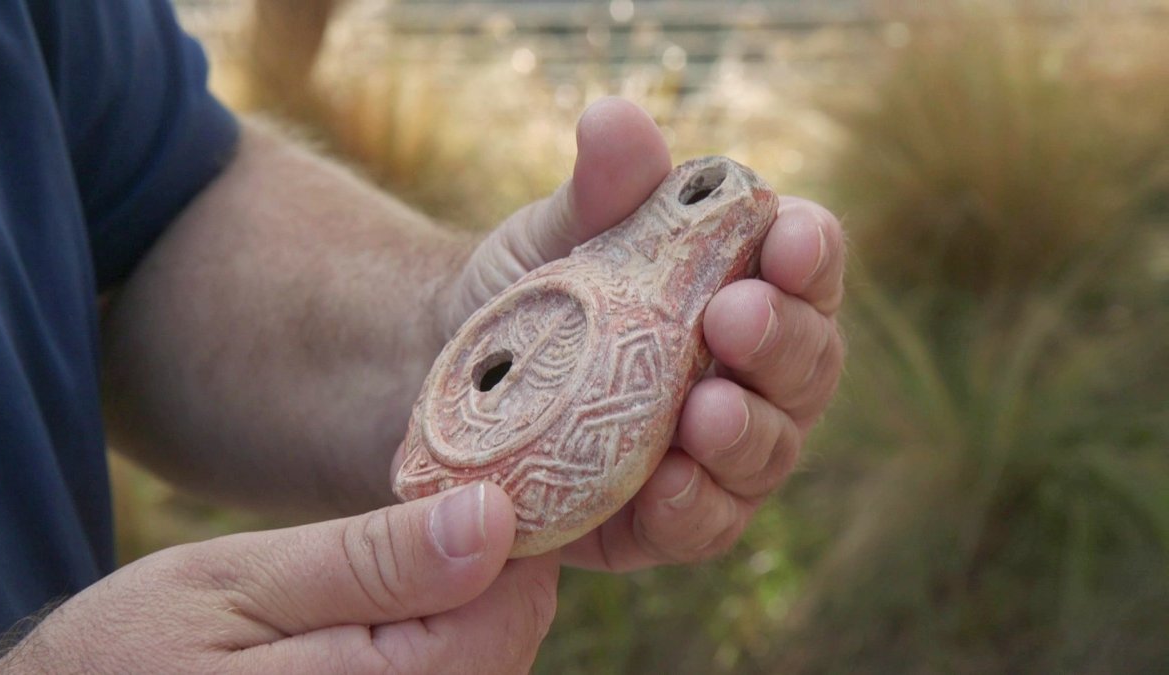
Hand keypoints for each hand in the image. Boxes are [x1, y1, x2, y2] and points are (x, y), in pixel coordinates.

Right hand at [0, 485, 557, 673]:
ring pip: (490, 670)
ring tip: (387, 572)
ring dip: (463, 610)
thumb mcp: (241, 581)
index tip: (471, 484)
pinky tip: (387, 620)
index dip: (511, 538)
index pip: (506, 614)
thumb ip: (371, 561)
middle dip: (486, 572)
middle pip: (508, 645)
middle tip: (419, 517)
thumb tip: (493, 518)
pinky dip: (440, 646)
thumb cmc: (134, 650)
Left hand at [439, 97, 845, 571]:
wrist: (446, 378)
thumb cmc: (532, 294)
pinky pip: (707, 523)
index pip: (805, 264)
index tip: (788, 237)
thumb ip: (602, 188)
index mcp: (746, 285)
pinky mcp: (669, 518)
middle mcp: (751, 372)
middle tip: (732, 319)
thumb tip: (615, 119)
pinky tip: (666, 484)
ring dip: (747, 432)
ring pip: (771, 449)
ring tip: (704, 413)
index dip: (811, 251)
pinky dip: (695, 506)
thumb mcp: (558, 235)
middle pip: (808, 360)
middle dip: (781, 339)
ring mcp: (718, 452)